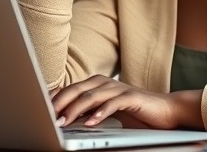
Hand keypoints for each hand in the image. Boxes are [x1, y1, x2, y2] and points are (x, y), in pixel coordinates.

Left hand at [51, 75, 202, 129]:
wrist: (165, 110)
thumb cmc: (135, 112)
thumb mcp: (107, 111)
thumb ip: (89, 111)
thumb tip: (65, 118)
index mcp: (97, 84)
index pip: (71, 89)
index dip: (55, 99)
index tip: (41, 111)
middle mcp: (105, 83)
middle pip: (77, 90)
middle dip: (60, 104)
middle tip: (48, 118)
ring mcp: (118, 89)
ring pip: (91, 97)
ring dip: (75, 110)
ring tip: (63, 122)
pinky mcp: (131, 97)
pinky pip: (112, 104)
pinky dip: (99, 113)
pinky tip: (90, 123)